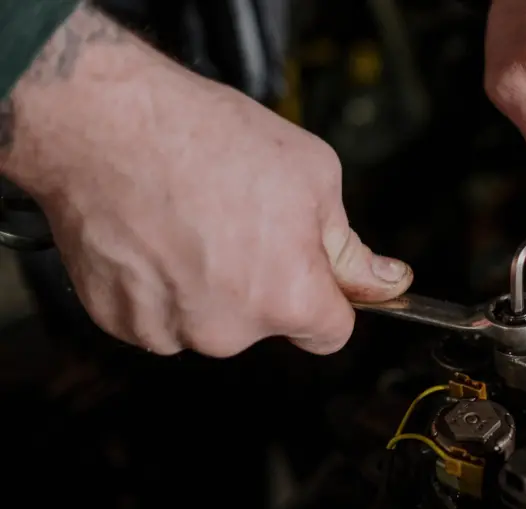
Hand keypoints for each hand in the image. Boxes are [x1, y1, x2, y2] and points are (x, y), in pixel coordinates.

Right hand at [3, 5, 411, 356]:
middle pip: (266, 323)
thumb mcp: (313, 175)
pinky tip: (155, 235)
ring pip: (210, 320)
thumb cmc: (206, 139)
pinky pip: (159, 316)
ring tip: (190, 220)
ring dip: (207, 285)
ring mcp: (170, 329)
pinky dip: (159, 286)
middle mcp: (230, 330)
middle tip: (238, 219)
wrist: (104, 123)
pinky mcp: (120, 321)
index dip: (328, 298)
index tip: (314, 273)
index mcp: (289, 298)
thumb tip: (386, 280)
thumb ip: (350, 246)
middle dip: (262, 282)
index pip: (331, 333)